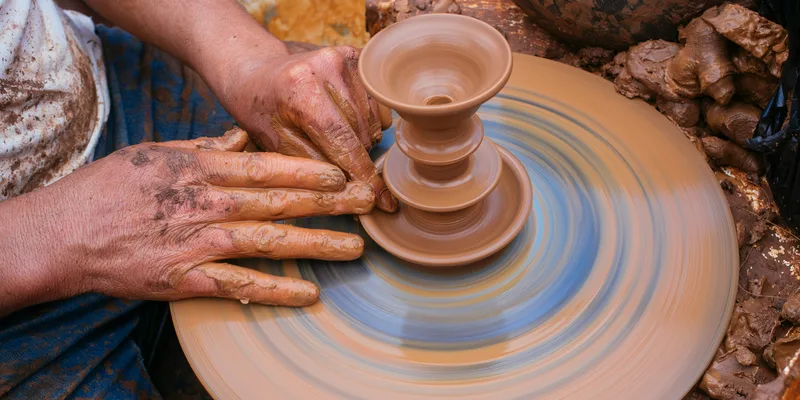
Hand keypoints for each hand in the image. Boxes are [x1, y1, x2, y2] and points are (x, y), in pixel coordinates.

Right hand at [1, 128, 373, 310]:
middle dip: (328, 203)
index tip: (343, 173)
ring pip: (269, 240)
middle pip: (280, 201)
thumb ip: (203, 149)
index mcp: (202, 170)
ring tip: (354, 249)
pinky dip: (276, 289)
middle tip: (366, 205)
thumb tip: (241, 140)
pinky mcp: (188, 278)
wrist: (65, 233)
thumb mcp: (156, 153)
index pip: (267, 167)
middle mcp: (208, 203)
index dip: (309, 171)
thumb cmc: (110, 189)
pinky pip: (241, 284)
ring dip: (316, 244)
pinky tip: (309, 293)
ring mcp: (200, 242)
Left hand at [217, 45, 396, 212]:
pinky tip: (343, 122)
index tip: (382, 201)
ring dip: (360, 141)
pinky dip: (366, 123)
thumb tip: (353, 192)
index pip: (343, 141)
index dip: (363, 174)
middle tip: (335, 166)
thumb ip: (314, 167)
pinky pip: (376, 105)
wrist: (257, 72)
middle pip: (360, 133)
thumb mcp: (276, 146)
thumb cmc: (261, 113)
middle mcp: (327, 66)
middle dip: (354, 159)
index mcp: (300, 89)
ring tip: (332, 140)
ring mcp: (344, 58)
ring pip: (372, 121)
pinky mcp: (357, 56)